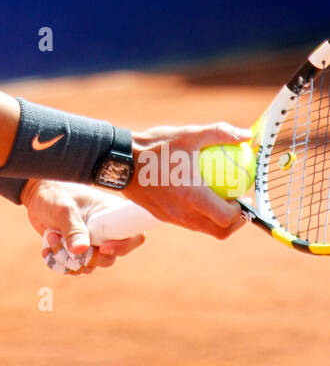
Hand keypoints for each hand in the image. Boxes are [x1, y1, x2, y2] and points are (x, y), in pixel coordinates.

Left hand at [21, 179, 146, 274]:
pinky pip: (75, 267)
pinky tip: (47, 247)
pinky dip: (60, 262)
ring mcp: (92, 241)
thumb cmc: (54, 195)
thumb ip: (73, 229)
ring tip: (52, 238)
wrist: (36, 196)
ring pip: (90, 265)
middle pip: (110, 258)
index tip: (102, 248)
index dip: (123, 247)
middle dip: (86, 257)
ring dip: (68, 259)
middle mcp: (105, 230)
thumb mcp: (64, 209)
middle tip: (65, 243)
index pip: (134, 235)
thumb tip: (81, 251)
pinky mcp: (77, 250)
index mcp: (112, 214)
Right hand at [126, 121, 251, 238]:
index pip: (226, 217)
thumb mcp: (189, 134)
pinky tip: (200, 195)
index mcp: (193, 197)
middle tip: (240, 205)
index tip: (244, 196)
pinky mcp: (162, 216)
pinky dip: (200, 215)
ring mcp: (172, 217)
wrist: (119, 161)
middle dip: (235, 223)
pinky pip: (188, 222)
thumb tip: (246, 135)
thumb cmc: (154, 146)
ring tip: (223, 201)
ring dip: (218, 221)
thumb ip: (220, 133)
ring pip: (204, 229)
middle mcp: (183, 213)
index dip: (241, 212)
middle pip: (219, 231)